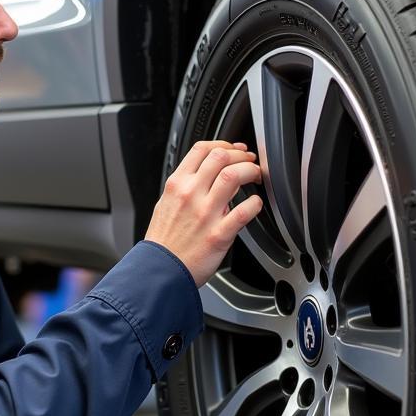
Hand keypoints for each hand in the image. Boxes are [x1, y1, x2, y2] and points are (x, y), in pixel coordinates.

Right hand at [145, 140, 262, 286]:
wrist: (160, 270)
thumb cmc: (164, 242)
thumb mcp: (165, 204)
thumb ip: (184, 187)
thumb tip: (203, 175)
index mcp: (177, 185)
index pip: (201, 149)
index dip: (223, 144)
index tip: (233, 150)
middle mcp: (190, 195)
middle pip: (220, 157)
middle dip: (240, 155)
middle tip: (248, 162)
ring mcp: (205, 213)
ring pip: (233, 176)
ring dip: (250, 171)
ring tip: (255, 176)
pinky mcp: (219, 234)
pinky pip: (244, 211)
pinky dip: (255, 203)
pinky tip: (256, 204)